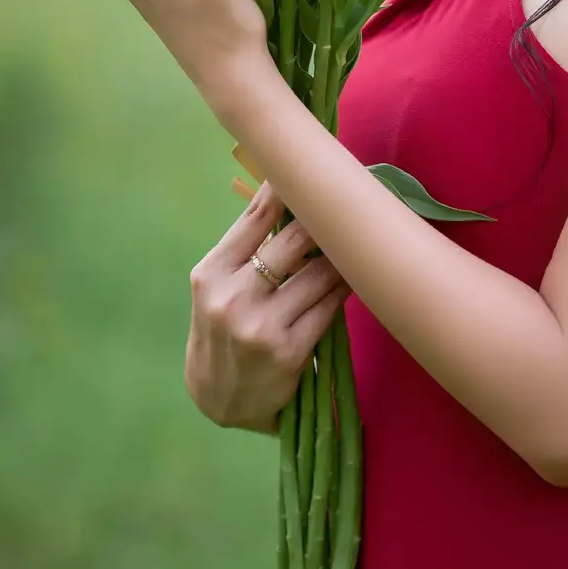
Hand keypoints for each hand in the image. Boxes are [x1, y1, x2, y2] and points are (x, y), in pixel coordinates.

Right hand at [186, 182, 352, 433]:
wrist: (218, 400)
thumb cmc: (221, 331)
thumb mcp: (216, 289)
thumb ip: (247, 251)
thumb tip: (295, 199)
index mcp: (210, 274)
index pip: (254, 218)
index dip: (286, 188)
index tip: (311, 168)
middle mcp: (232, 298)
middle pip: (294, 240)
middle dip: (324, 220)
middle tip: (347, 202)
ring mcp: (261, 327)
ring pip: (319, 273)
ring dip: (342, 254)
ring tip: (357, 238)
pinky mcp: (290, 351)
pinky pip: (329, 307)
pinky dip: (344, 288)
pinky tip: (353, 277)